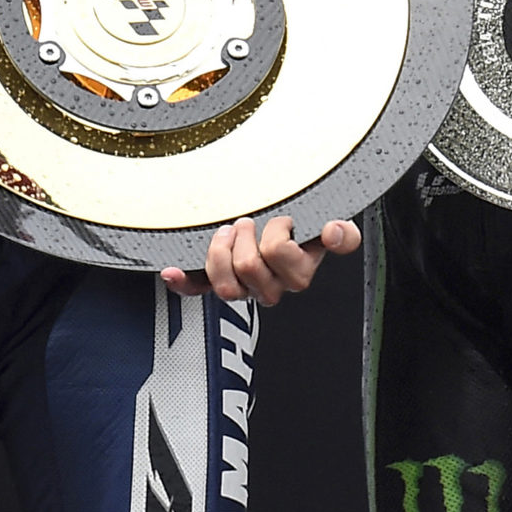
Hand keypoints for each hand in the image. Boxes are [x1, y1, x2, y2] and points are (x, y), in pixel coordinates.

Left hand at [161, 215, 358, 306]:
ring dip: (221, 252)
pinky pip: (198, 291)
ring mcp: (243, 286)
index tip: (281, 222)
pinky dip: (183, 283)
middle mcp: (271, 285)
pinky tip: (172, 272)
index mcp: (297, 271)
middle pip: (251, 271)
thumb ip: (339, 232)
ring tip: (228, 231)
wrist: (272, 220)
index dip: (280, 241)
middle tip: (247, 222)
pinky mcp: (216, 282)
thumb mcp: (320, 221)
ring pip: (228, 287)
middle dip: (246, 239)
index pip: (288, 263)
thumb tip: (338, 233)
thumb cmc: (296, 223)